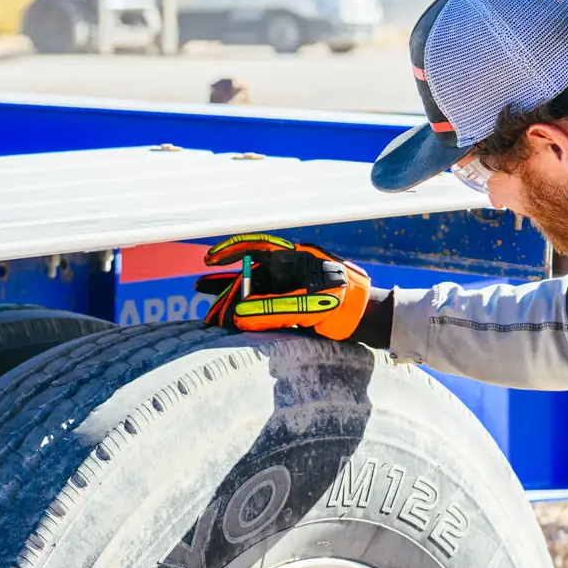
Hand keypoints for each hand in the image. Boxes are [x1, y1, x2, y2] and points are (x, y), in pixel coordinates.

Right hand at [194, 234, 370, 340]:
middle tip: (200, 289)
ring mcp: (291, 288)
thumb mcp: (309, 305)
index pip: (257, 247)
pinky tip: (232, 321)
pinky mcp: (294, 307)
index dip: (231, 250)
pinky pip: (265, 307)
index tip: (209, 259)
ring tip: (208, 308)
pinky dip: (248, 314)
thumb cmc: (344, 301)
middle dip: (226, 283)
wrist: (366, 316)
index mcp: (294, 258)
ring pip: (255, 292)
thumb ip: (273, 310)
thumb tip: (237, 317)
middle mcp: (289, 270)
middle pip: (251, 273)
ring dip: (233, 300)